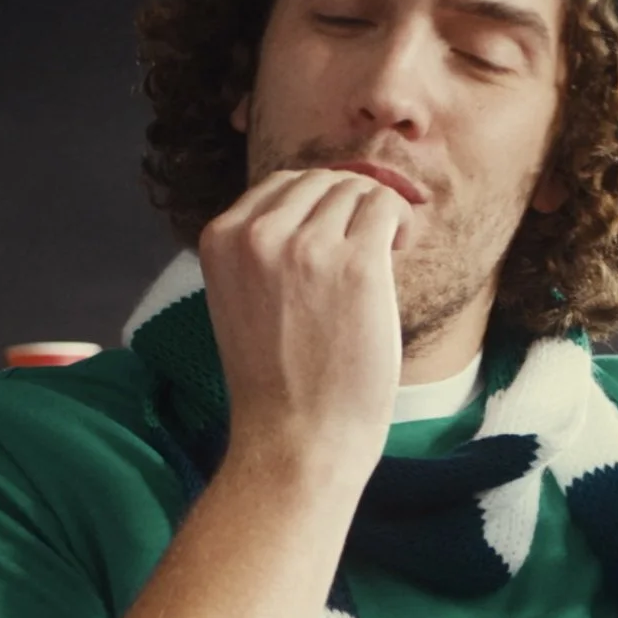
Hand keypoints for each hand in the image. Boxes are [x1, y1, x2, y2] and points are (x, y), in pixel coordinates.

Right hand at [197, 168, 409, 477]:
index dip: (319, 204)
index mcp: (219, 238)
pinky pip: (386, 208)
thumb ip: (262, 249)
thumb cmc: (276, 380)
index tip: (335, 236)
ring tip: (381, 258)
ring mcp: (305, 246)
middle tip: (365, 248)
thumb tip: (320, 199)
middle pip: (322, 180)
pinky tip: (398, 251)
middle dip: (350, 206)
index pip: (281, 184)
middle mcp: (256, 234)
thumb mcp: (241, 298)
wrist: (295, 438)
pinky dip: (398, 223)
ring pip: (357, 190)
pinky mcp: (355, 264)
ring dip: (376, 215)